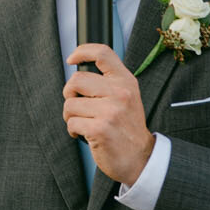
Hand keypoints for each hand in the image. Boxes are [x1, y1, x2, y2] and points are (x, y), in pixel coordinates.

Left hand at [64, 43, 155, 187]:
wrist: (140, 157)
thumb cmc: (127, 128)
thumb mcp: (127, 98)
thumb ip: (109, 82)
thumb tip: (78, 72)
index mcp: (126, 82)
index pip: (103, 53)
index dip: (82, 51)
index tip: (72, 59)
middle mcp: (120, 93)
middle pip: (76, 80)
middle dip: (69, 94)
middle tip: (77, 106)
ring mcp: (110, 111)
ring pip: (70, 104)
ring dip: (71, 116)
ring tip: (84, 123)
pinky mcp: (99, 129)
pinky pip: (71, 122)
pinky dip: (73, 130)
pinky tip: (84, 134)